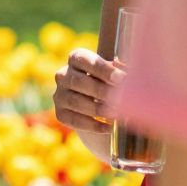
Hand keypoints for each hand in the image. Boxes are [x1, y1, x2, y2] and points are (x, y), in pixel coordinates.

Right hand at [54, 48, 119, 165]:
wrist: (102, 104)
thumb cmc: (112, 81)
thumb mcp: (117, 72)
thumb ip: (121, 70)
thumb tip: (127, 74)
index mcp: (77, 58)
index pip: (83, 59)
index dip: (102, 69)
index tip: (121, 78)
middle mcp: (63, 75)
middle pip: (78, 81)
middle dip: (102, 91)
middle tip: (121, 100)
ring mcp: (59, 95)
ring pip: (75, 102)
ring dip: (98, 109)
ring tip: (118, 114)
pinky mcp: (61, 114)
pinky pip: (75, 120)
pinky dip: (93, 125)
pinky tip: (110, 127)